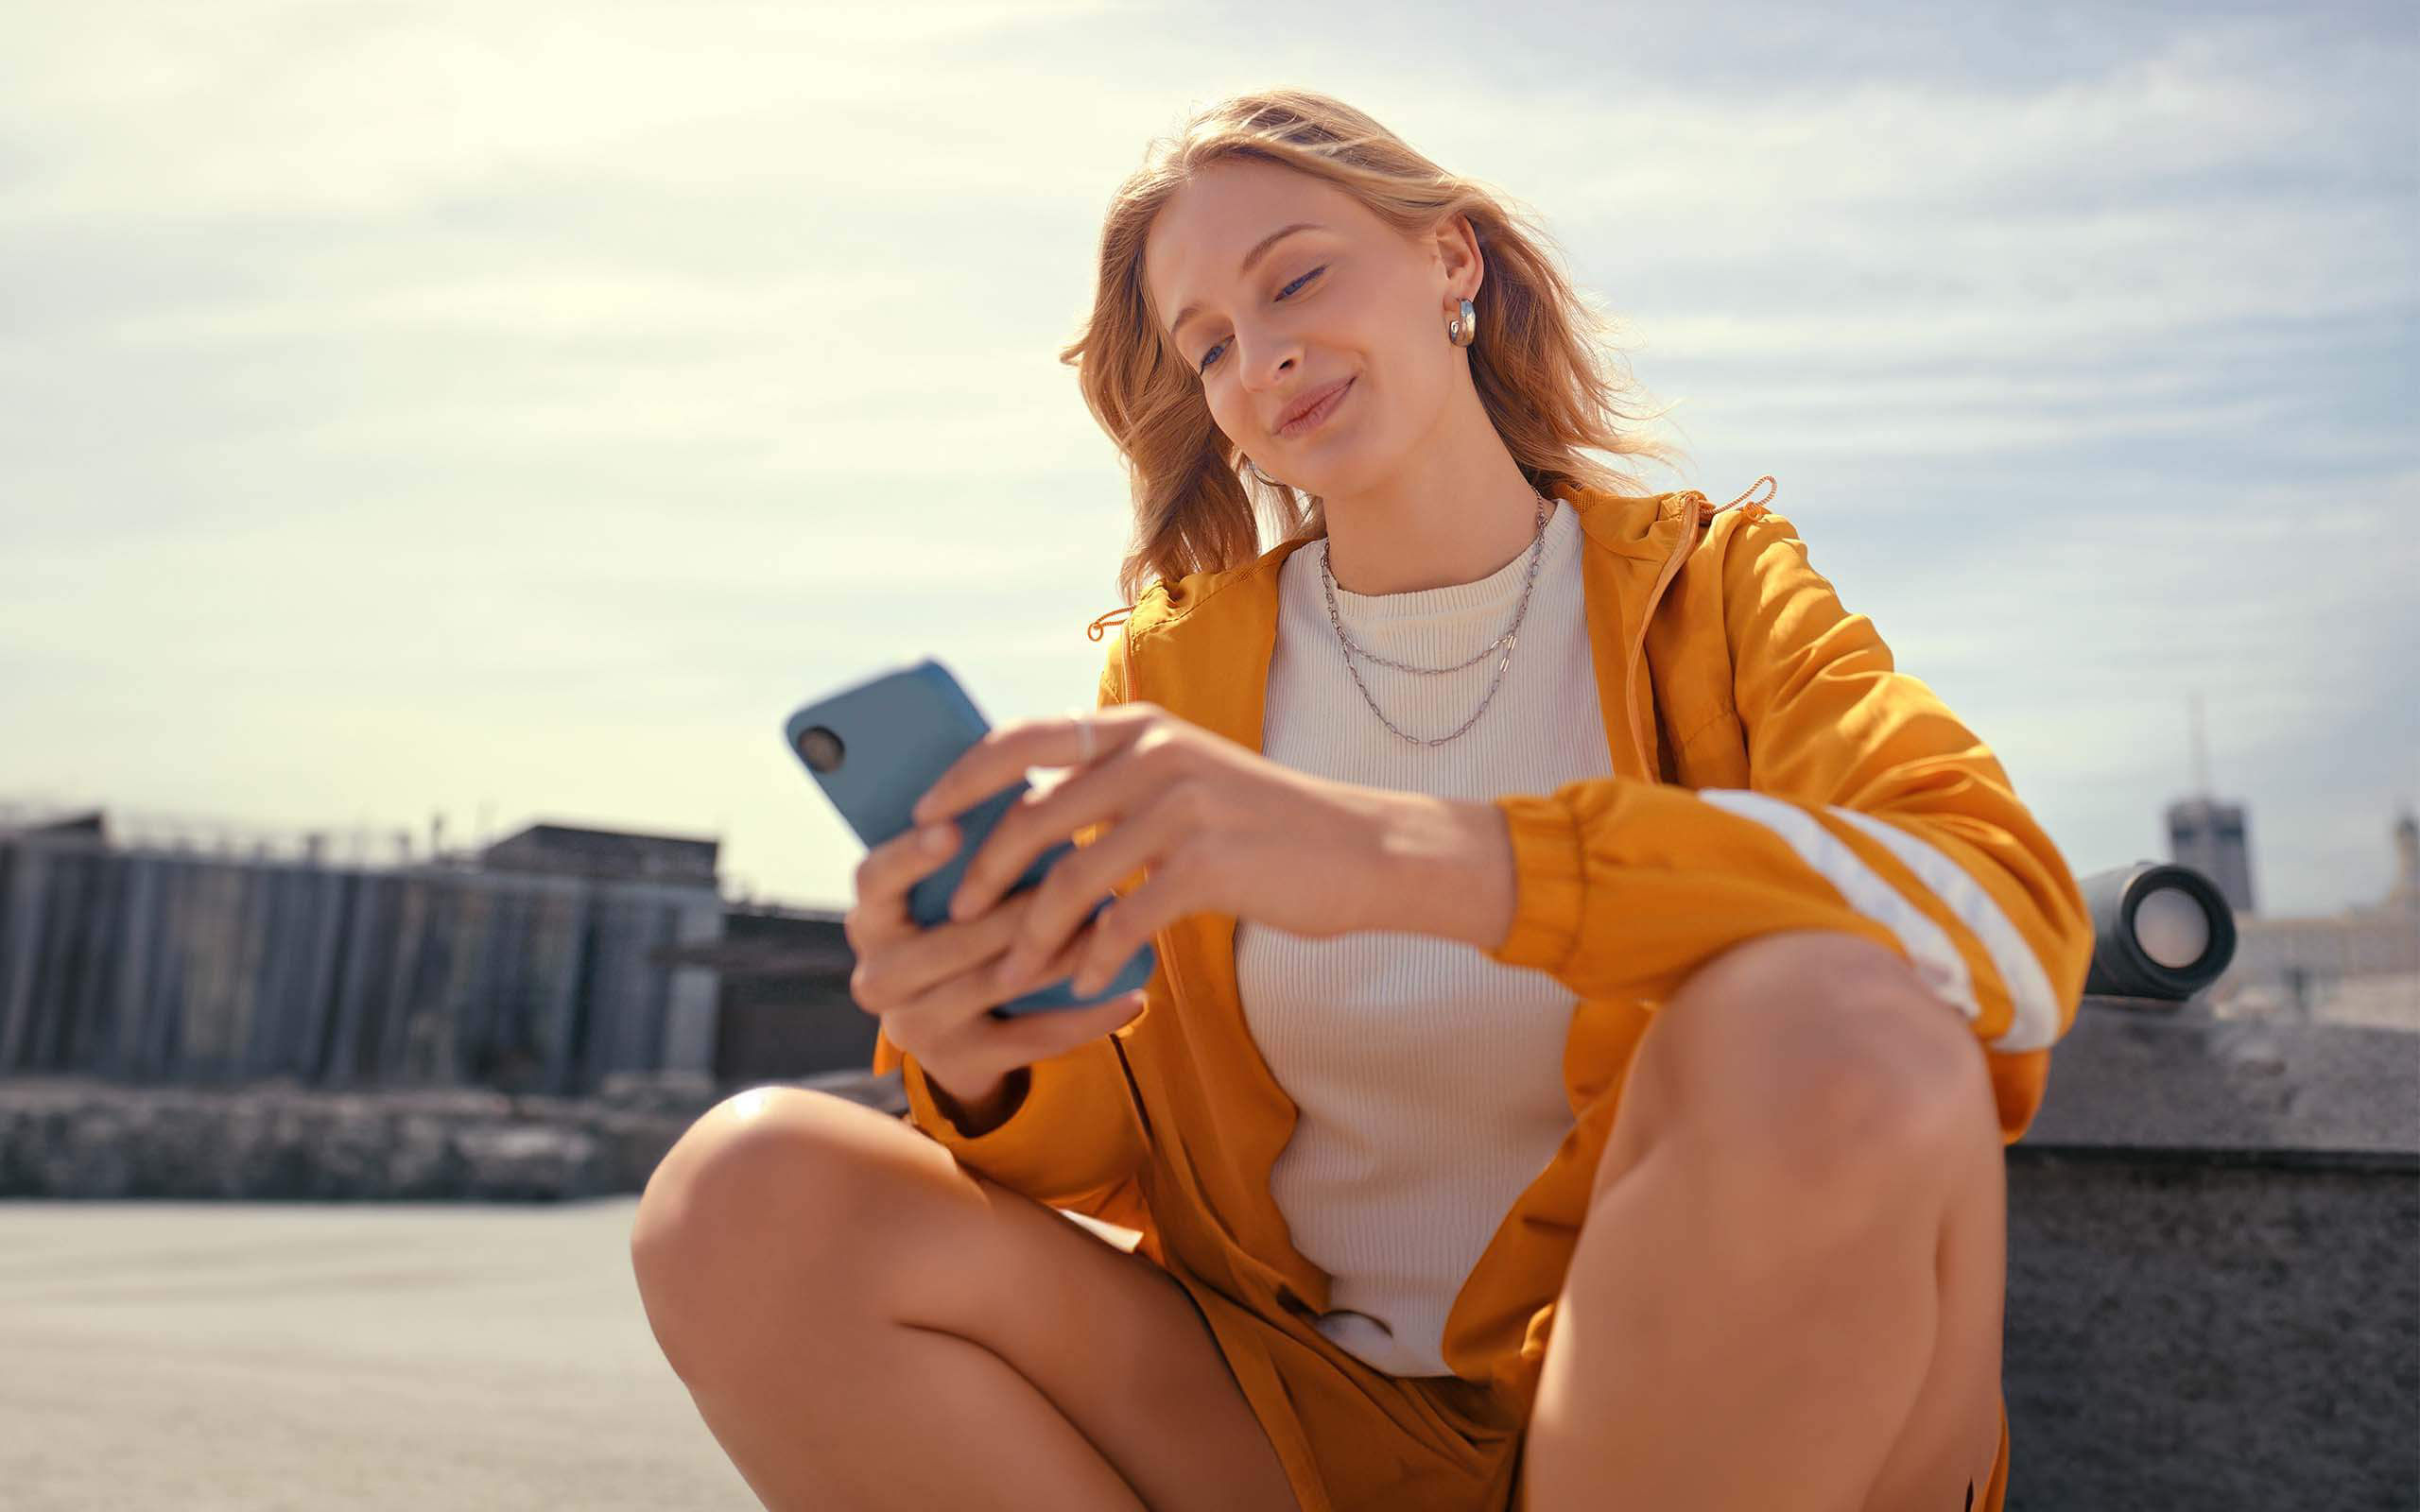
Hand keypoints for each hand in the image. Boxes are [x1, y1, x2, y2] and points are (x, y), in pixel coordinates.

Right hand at [842, 813, 1147, 1101]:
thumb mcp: (947, 892)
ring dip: (1064, 952)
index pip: (874, 879)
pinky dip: (1088, 1018)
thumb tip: (1025, 773)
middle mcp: (879, 975)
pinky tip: (1133, 997)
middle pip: (950, 938)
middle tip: (1081, 871)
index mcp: (871, 918)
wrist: (959, 1032)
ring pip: (998, 982)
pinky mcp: (962, 1061)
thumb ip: (970, 849)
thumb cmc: (964, 929)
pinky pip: (1032, 1039)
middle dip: (1019, 907)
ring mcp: (916, 1025)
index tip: (951, 829)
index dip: (910, 857)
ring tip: (1118, 924)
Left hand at [908, 701, 1505, 996]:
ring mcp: (1182, 805)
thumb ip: (1115, 788)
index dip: (961, 777)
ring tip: (1011, 974)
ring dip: (1031, 935)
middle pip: (1031, 815)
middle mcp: (1154, 754)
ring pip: (1070, 877)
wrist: (1364, 852)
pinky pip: (1123, 919)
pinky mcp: (1208, 863)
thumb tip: (1025, 819)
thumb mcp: (1186, 781)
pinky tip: (1083, 983)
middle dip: (982, 874)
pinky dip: (1094, 957)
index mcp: (1139, 727)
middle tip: (955, 916)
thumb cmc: (1265, 829)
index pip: (1021, 739)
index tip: (919, 816)